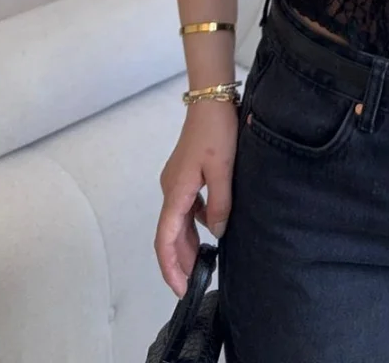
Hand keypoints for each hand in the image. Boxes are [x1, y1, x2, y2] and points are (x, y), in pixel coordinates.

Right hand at [155, 101, 238, 295]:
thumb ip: (220, 204)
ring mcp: (177, 181)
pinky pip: (186, 207)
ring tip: (204, 262)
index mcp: (176, 191)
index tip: (181, 289)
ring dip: (187, 243)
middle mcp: (170, 189)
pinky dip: (194, 224)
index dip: (170, 267)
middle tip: (196, 282)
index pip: (165, 239)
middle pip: (170, 233)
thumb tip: (216, 234)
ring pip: (178, 221)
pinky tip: (211, 228)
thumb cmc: (217, 132)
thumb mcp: (223, 169)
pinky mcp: (185, 174)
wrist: (211, 99)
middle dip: (180, 260)